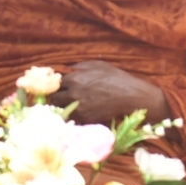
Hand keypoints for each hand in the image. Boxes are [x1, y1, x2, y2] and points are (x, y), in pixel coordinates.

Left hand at [49, 61, 167, 125]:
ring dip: (64, 108)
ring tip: (70, 107)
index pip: (57, 83)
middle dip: (58, 98)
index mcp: (74, 78)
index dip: (59, 85)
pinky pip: (72, 118)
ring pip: (61, 110)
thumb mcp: (98, 65)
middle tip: (64, 98)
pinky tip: (79, 113)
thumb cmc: (116, 78)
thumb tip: (68, 69)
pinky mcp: (85, 119)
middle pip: (55, 98)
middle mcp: (73, 93)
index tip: (62, 88)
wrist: (130, 96)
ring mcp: (78, 108)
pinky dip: (73, 116)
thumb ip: (80, 66)